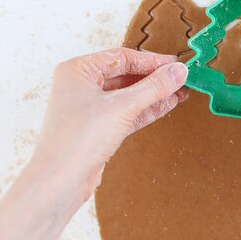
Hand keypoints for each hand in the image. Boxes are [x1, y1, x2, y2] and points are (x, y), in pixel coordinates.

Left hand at [33, 48, 188, 205]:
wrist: (60, 182)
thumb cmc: (77, 140)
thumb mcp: (122, 107)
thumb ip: (154, 87)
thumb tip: (179, 71)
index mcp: (77, 71)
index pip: (122, 57)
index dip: (152, 61)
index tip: (176, 65)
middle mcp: (81, 86)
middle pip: (126, 75)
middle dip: (155, 78)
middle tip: (181, 78)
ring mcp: (90, 108)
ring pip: (129, 95)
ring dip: (155, 94)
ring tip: (180, 91)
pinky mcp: (99, 128)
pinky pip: (128, 112)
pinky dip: (147, 109)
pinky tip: (168, 105)